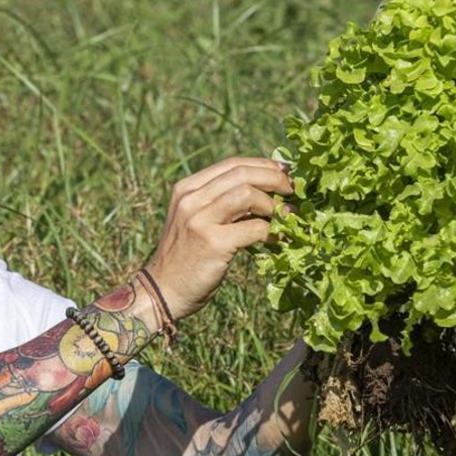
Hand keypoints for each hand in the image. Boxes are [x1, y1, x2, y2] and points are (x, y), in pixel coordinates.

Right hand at [144, 157, 291, 320]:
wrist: (162, 291)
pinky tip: (279, 239)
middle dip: (274, 179)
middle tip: (293, 192)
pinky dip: (273, 232)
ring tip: (286, 216)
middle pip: (242, 173)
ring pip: (248, 194)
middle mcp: (190, 199)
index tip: (285, 174)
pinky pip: (254, 228)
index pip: (232, 164)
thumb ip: (223, 204)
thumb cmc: (186, 258)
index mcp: (187, 189)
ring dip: (273, 204)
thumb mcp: (197, 221)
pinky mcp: (212, 243)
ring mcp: (199, 220)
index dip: (264, 166)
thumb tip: (267, 191)